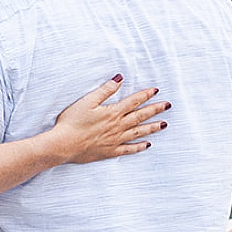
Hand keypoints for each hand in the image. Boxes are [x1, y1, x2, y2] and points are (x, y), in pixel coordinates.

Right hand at [52, 77, 169, 164]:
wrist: (63, 145)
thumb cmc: (72, 122)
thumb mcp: (87, 101)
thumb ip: (105, 90)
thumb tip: (119, 79)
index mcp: (112, 112)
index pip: (133, 101)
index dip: (145, 95)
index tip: (156, 90)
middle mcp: (118, 126)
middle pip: (140, 116)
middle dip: (155, 110)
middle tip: (168, 105)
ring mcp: (115, 140)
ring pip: (138, 132)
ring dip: (152, 128)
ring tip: (164, 124)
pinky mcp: (110, 151)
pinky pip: (129, 149)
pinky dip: (139, 147)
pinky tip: (147, 145)